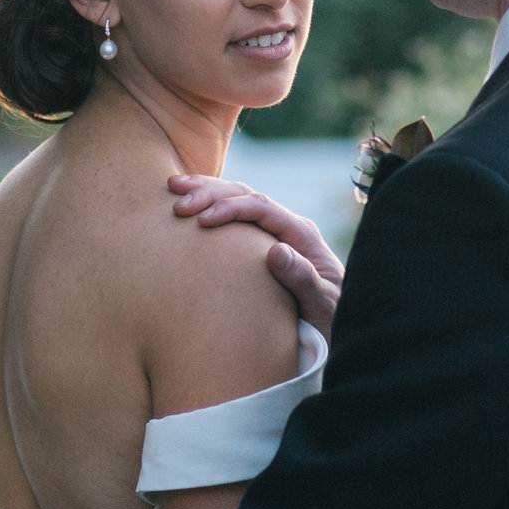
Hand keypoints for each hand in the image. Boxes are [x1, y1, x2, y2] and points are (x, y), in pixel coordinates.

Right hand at [168, 174, 344, 335]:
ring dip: (205, 190)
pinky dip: (209, 203)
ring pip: (236, 197)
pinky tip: (186, 201)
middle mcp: (286, 225)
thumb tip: (276, 252)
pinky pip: (234, 215)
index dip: (231, 208)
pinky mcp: (261, 240)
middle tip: (178, 200)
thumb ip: (303, 279)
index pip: (262, 207)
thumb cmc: (330, 315)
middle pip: (245, 194)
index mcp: (300, 233)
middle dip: (210, 192)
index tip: (203, 220)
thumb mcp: (322, 303)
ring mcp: (273, 230)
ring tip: (172, 187)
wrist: (336, 320)